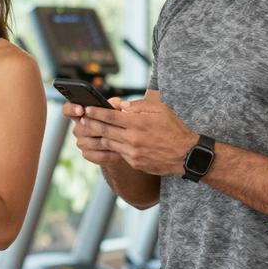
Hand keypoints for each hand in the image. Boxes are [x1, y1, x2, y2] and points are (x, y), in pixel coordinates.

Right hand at [65, 98, 124, 166]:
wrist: (124, 143)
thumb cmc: (118, 122)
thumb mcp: (117, 111)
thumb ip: (115, 104)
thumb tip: (113, 104)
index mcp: (81, 113)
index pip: (68, 109)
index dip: (71, 109)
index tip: (81, 110)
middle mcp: (78, 128)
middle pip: (79, 128)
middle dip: (94, 128)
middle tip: (107, 127)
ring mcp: (81, 142)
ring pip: (86, 142)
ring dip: (101, 141)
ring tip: (117, 139)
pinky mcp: (88, 154)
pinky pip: (92, 154)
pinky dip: (106, 153)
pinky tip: (117, 150)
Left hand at [79, 98, 197, 175]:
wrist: (186, 155)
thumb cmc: (174, 128)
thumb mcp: (160, 109)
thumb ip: (139, 106)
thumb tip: (121, 106)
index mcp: (138, 123)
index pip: (110, 116)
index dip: (96, 112)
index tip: (87, 108)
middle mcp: (133, 138)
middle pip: (105, 130)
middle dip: (91, 124)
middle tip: (81, 119)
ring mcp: (133, 153)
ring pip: (109, 143)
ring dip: (98, 136)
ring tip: (90, 130)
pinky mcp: (135, 163)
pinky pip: (119, 153)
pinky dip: (112, 146)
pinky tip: (107, 141)